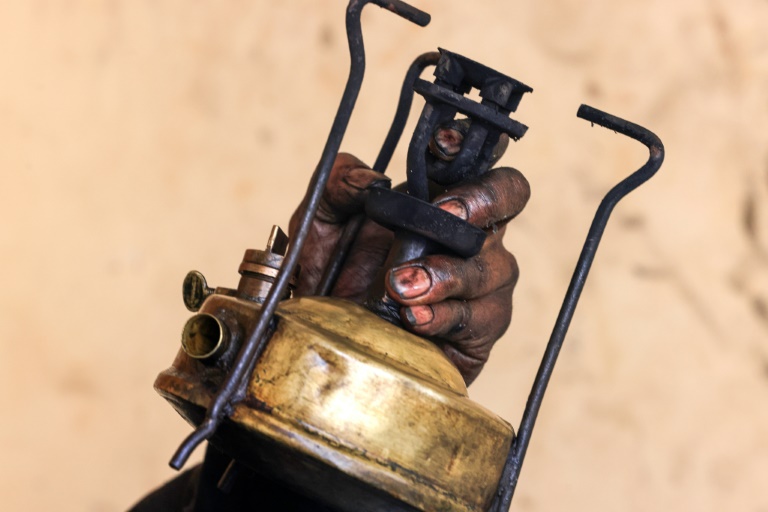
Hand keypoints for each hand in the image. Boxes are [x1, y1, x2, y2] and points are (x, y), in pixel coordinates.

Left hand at [289, 150, 529, 384]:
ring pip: (495, 265)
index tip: (440, 148)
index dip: (468, 145)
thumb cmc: (331, 277)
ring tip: (400, 287)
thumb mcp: (318, 225)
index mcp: (435, 200)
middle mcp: (467, 236)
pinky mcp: (479, 330)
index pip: (472, 159)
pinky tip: (413, 318)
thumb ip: (336, 187)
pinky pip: (482, 317)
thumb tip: (370, 178)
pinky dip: (446, 315)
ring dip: (448, 273)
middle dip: (482, 200)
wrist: (330, 343)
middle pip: (510, 196)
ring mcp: (480, 283)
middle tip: (444, 214)